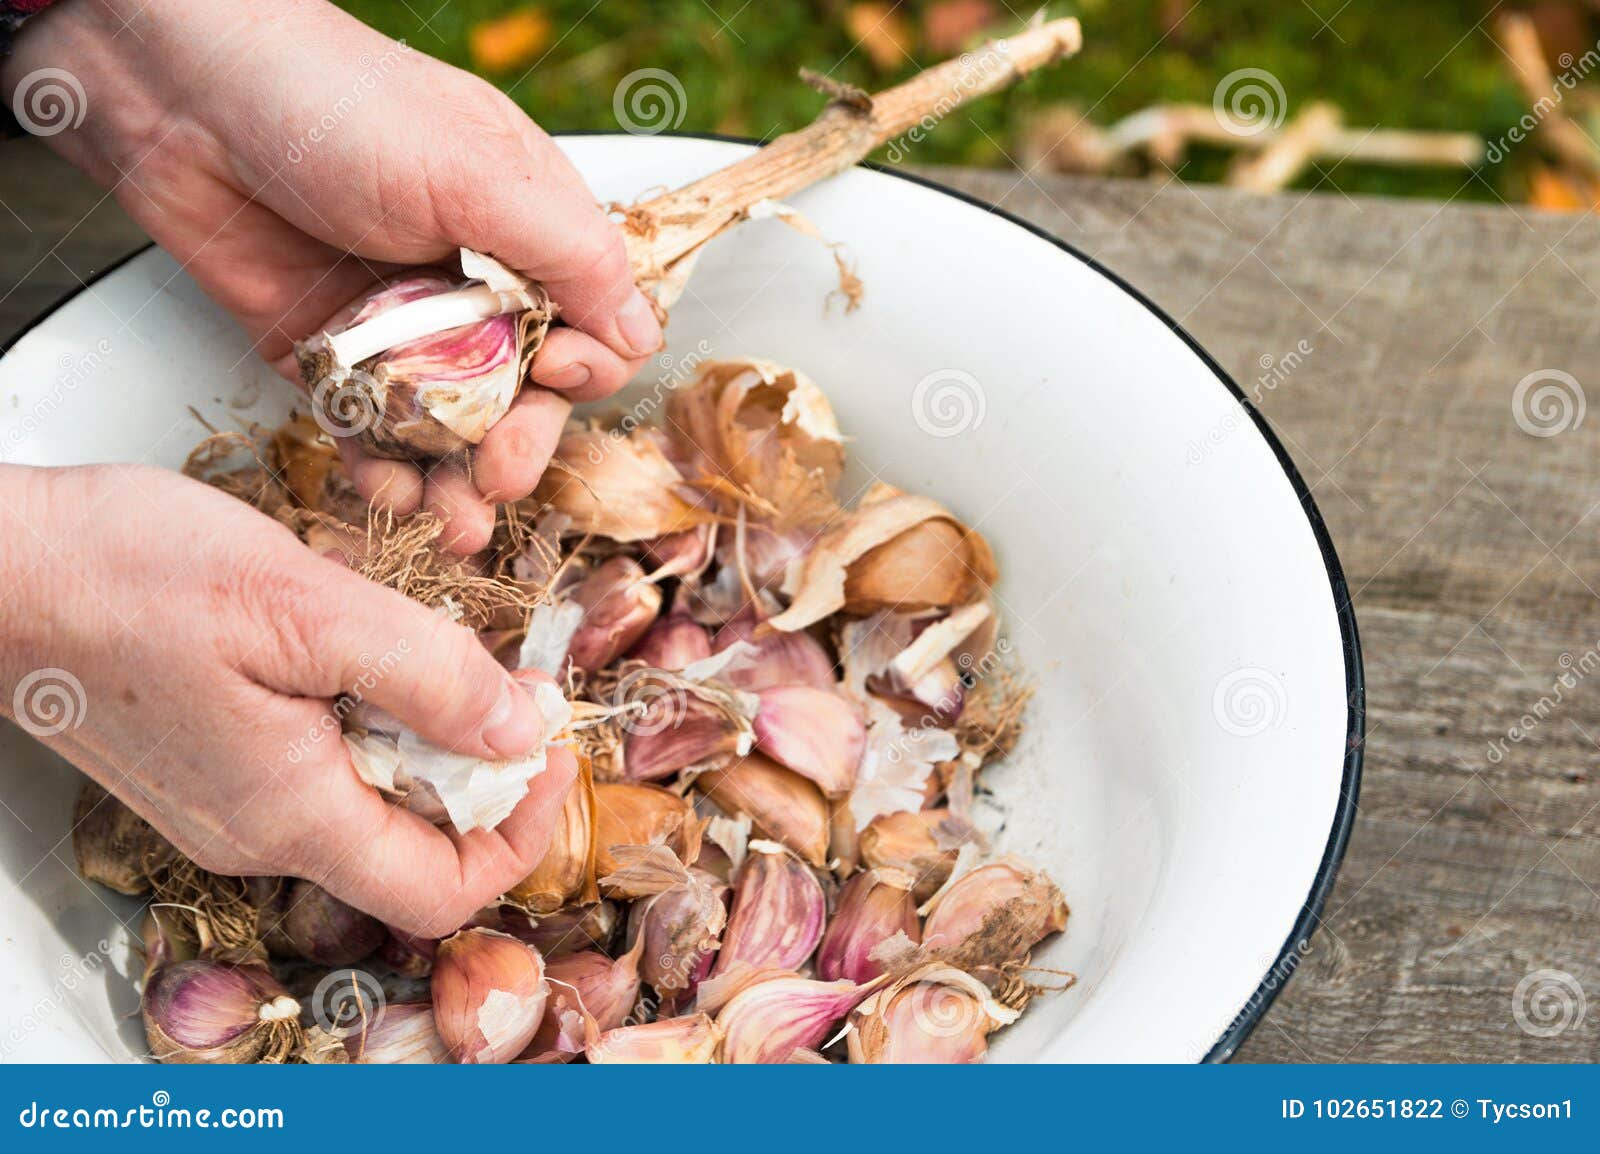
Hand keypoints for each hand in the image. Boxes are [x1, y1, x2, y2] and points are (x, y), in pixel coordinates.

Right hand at [0, 464, 576, 936]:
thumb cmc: (124, 575)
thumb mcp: (305, 606)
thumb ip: (426, 674)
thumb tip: (522, 728)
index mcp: (290, 814)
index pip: (443, 890)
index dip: (521, 831)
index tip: (554, 748)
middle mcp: (260, 833)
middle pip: (416, 847)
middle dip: (482, 773)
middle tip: (509, 680)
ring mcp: (229, 805)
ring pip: (372, 801)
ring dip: (427, 737)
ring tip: (436, 650)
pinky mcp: (212, 766)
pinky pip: (322, 768)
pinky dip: (369, 719)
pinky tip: (362, 648)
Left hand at [3, 0, 660, 552]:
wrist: (181, 97)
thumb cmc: (336, 102)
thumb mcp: (477, 172)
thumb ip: (571, 256)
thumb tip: (643, 333)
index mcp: (529, 232)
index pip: (594, 327)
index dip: (583, 367)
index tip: (550, 372)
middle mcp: (475, 286)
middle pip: (527, 396)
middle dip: (521, 446)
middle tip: (500, 477)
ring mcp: (405, 329)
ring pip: (453, 430)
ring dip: (459, 484)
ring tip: (453, 525)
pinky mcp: (336, 361)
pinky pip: (375, 434)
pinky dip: (386, 471)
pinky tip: (388, 494)